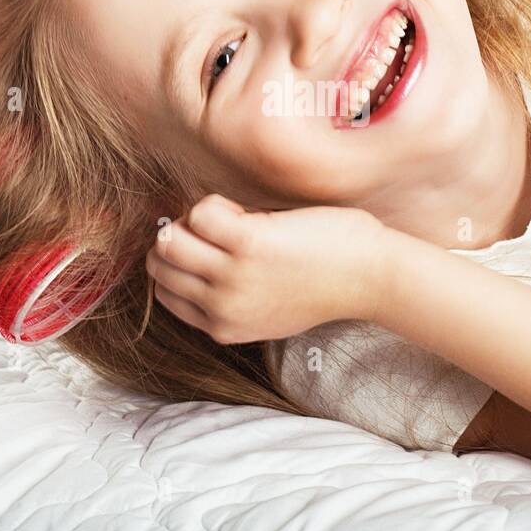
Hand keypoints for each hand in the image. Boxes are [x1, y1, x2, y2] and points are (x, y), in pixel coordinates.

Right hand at [145, 193, 393, 343]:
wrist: (370, 278)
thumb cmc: (325, 283)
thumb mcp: (268, 310)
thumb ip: (231, 297)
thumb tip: (192, 249)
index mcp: (222, 327)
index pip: (165, 291)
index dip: (182, 260)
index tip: (213, 248)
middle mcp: (221, 307)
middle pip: (160, 263)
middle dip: (179, 237)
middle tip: (218, 231)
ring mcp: (233, 277)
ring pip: (169, 240)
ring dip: (193, 221)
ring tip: (231, 221)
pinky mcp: (249, 244)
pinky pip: (200, 213)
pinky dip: (215, 204)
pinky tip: (246, 212)